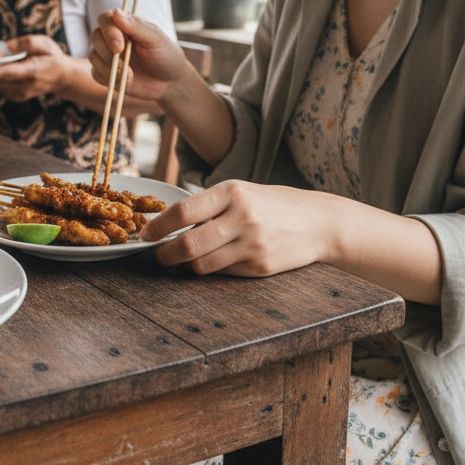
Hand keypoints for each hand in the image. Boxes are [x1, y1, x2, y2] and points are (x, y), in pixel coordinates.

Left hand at [0, 35, 70, 101]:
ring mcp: (20, 94)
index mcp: (33, 71)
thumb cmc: (51, 57)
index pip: (9, 73)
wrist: (61, 77)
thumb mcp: (43, 42)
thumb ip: (24, 43)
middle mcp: (26, 86)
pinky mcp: (16, 96)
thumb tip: (3, 47)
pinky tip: (1, 68)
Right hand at [89, 9, 190, 103]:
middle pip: (96, 37)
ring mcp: (106, 55)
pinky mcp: (104, 73)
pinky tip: (126, 81)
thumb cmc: (166, 55)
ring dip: (110, 68)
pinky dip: (109, 79)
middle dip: (108, 53)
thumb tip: (116, 12)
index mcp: (124, 24)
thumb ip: (137, 26)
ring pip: (94, 56)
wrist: (170, 82)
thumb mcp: (156, 39)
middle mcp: (112, 37)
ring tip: (130, 75)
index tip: (120, 47)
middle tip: (126, 65)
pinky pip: (96, 74)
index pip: (105, 19)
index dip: (109, 32)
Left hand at [144, 180, 338, 275]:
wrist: (320, 222)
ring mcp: (252, 244)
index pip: (183, 211)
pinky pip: (223, 273)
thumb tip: (168, 222)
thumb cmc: (272, 204)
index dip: (158, 226)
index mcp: (232, 192)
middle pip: (188, 244)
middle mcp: (242, 217)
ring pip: (202, 265)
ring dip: (185, 265)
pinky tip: (214, 260)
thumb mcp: (241, 191)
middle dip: (165, 254)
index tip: (145, 234)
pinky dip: (211, 269)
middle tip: (157, 255)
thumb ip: (208, 205)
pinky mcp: (261, 266)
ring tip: (183, 259)